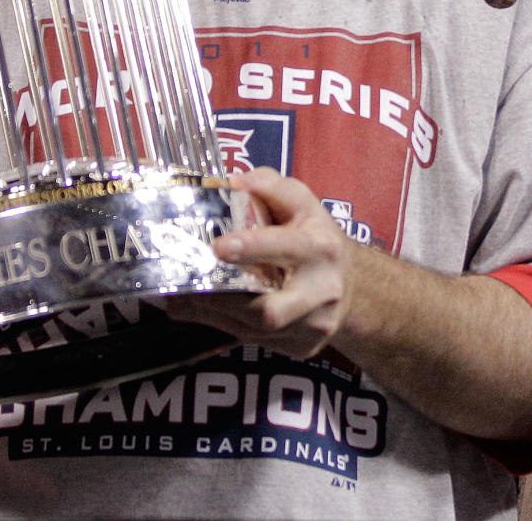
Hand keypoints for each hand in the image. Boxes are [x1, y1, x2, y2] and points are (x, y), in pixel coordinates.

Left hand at [168, 168, 353, 358]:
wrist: (349, 285)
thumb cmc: (315, 236)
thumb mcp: (301, 201)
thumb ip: (267, 185)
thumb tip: (229, 183)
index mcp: (321, 247)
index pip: (286, 248)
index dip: (251, 248)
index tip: (217, 247)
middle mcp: (321, 291)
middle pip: (270, 311)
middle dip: (224, 301)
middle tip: (188, 286)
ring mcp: (313, 326)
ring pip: (256, 332)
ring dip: (215, 315)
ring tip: (182, 299)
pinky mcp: (301, 347)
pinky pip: (255, 341)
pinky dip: (224, 326)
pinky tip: (203, 311)